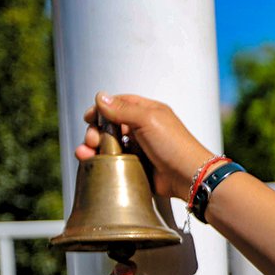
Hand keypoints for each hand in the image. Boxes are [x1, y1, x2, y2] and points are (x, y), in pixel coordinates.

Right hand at [75, 92, 215, 200]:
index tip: (88, 118)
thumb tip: (100, 97)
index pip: (118, 104)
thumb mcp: (148, 119)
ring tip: (85, 152)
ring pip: (110, 144)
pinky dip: (101, 161)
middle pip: (110, 125)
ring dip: (94, 147)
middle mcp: (143, 128)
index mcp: (148, 112)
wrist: (189, 177)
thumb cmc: (174, 145)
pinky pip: (115, 161)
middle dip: (96, 131)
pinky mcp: (137, 166)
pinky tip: (91, 162)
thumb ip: (122, 109)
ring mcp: (139, 148)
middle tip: (92, 140)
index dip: (101, 109)